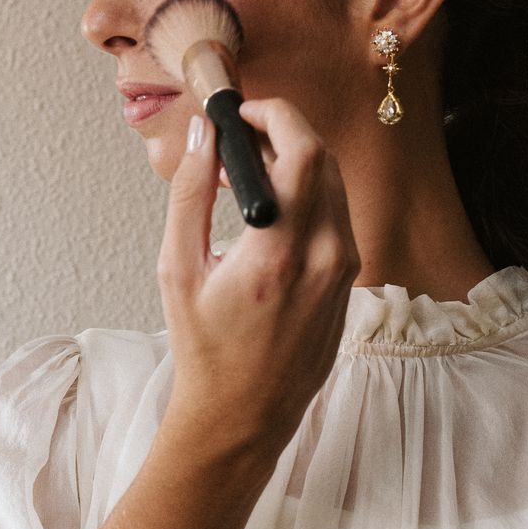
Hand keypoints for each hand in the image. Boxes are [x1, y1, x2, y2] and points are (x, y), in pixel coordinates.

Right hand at [158, 98, 358, 465]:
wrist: (242, 416)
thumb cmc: (205, 349)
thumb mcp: (178, 269)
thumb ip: (190, 194)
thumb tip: (203, 135)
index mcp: (278, 251)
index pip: (302, 151)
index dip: (275, 116)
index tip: (243, 113)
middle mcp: (324, 257)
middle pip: (324, 160)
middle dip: (285, 132)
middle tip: (242, 137)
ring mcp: (343, 272)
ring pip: (334, 187)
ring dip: (297, 164)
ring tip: (249, 176)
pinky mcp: (349, 284)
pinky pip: (336, 219)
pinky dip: (307, 197)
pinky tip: (270, 211)